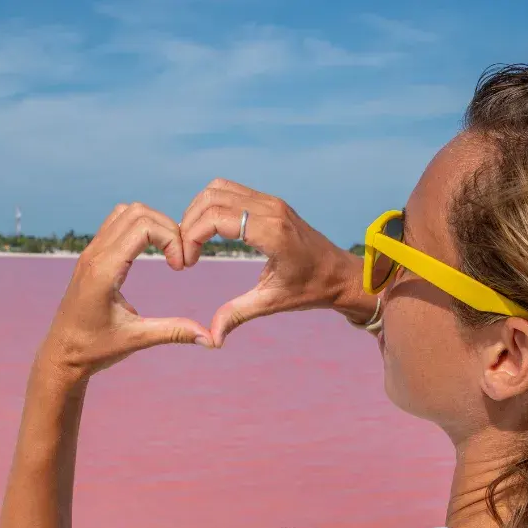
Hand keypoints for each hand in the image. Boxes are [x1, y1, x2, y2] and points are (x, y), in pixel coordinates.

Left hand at [37, 203, 211, 380]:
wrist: (60, 354)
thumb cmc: (93, 349)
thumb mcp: (136, 339)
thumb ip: (173, 332)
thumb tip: (211, 339)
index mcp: (104, 271)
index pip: (143, 227)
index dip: (171, 238)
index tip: (180, 267)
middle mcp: (94, 254)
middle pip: (138, 212)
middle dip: (167, 228)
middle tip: (179, 259)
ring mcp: (90, 252)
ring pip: (126, 212)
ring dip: (153, 224)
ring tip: (168, 252)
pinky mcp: (91, 255)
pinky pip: (116, 223)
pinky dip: (140, 228)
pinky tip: (151, 252)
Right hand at [180, 179, 373, 345]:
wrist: (341, 275)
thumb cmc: (312, 289)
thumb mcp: (273, 303)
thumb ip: (237, 314)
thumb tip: (211, 338)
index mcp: (271, 232)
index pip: (215, 217)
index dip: (191, 237)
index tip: (188, 263)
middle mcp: (270, 209)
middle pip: (211, 197)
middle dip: (189, 223)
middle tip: (185, 253)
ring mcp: (271, 202)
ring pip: (218, 189)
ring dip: (198, 212)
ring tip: (193, 242)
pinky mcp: (271, 203)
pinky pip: (231, 192)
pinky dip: (212, 207)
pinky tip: (210, 233)